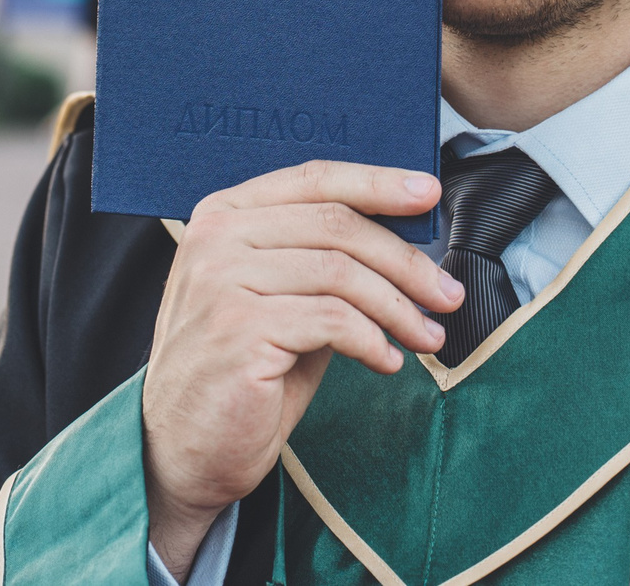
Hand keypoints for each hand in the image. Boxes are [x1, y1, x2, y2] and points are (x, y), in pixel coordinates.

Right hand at [140, 162, 459, 578]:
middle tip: (447, 293)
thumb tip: (402, 240)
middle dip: (406, 261)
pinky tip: (387, 361)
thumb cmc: (239, 374)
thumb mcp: (277, 299)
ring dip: (399, 307)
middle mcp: (216, 238)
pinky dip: (373, 341)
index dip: (377, 183)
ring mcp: (222, 281)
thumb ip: (319, 260)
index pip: (314, 180)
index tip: (427, 194)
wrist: (182, 449)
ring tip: (427, 336)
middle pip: (336, 225)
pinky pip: (333, 322)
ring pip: (341, 273)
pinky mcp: (238, 330)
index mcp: (222, 215)